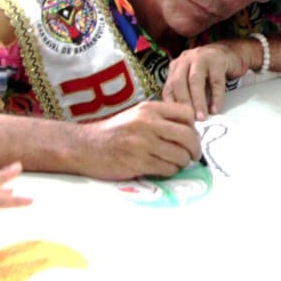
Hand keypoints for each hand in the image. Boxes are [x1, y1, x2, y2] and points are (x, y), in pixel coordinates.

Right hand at [77, 101, 199, 179]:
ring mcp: (143, 144)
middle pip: (188, 136)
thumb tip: (190, 131)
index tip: (191, 135)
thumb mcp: (136, 115)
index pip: (186, 113)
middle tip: (194, 155)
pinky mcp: (138, 163)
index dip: (194, 126)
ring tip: (175, 163)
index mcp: (149, 109)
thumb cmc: (113, 132)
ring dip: (182, 162)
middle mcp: (147, 124)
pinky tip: (163, 168)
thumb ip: (160, 119)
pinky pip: (168, 169)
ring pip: (180, 156)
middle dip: (195, 149)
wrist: (85, 146)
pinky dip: (170, 171)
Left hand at [163, 41, 253, 119]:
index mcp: (176, 66)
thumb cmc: (210, 72)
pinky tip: (216, 109)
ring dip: (198, 101)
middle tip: (189, 121)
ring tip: (202, 118)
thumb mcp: (194, 81)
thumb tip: (182, 118)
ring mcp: (201, 57)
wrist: (232, 53)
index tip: (177, 122)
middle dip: (183, 103)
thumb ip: (186, 93)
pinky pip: (216, 81)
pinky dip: (216, 97)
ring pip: (195, 80)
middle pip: (179, 82)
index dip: (172, 106)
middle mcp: (185, 59)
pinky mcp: (217, 59)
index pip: (169, 87)